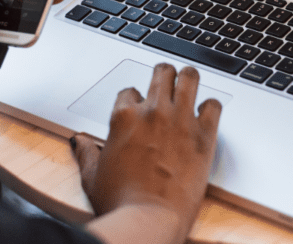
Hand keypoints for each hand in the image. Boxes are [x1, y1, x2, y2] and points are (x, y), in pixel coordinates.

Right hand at [73, 64, 221, 243]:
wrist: (149, 220)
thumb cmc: (120, 202)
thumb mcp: (92, 176)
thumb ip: (86, 153)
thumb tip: (79, 141)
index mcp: (124, 117)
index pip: (130, 91)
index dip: (135, 99)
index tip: (139, 108)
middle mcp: (153, 112)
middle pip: (162, 73)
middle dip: (163, 75)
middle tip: (167, 82)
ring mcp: (180, 120)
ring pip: (189, 77)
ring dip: (188, 79)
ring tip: (189, 84)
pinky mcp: (204, 135)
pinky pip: (214, 105)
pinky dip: (211, 107)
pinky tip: (206, 114)